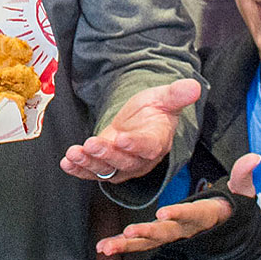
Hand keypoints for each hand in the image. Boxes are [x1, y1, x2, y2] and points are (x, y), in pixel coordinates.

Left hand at [63, 78, 200, 182]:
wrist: (142, 123)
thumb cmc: (154, 111)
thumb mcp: (164, 98)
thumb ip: (177, 94)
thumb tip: (194, 86)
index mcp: (157, 142)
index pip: (148, 146)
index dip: (136, 144)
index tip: (122, 139)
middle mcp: (140, 159)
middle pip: (123, 161)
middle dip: (106, 154)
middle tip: (90, 144)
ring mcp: (122, 166)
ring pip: (106, 169)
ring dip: (88, 162)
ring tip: (73, 153)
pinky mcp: (106, 167)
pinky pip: (92, 173)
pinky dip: (79, 170)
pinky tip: (66, 163)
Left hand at [95, 153, 256, 256]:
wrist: (225, 231)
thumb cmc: (231, 207)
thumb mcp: (241, 192)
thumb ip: (244, 175)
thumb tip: (256, 157)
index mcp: (205, 216)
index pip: (193, 214)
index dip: (180, 214)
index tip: (164, 212)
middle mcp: (186, 229)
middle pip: (167, 233)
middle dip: (148, 233)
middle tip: (131, 231)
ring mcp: (172, 235)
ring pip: (149, 242)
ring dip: (127, 244)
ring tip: (107, 247)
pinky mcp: (159, 237)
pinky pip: (140, 244)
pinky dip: (122, 246)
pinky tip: (103, 247)